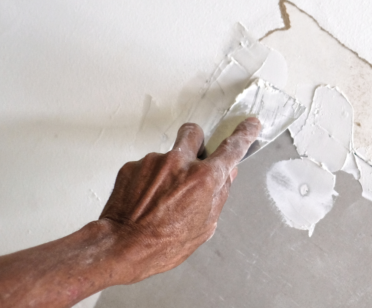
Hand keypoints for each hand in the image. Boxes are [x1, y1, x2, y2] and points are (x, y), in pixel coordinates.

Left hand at [98, 117, 260, 283]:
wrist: (120, 246)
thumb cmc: (162, 244)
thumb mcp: (204, 226)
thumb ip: (219, 195)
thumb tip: (227, 176)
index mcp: (204, 179)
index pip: (232, 148)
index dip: (244, 135)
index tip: (250, 125)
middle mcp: (179, 163)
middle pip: (194, 132)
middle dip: (197, 142)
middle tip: (192, 162)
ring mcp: (153, 161)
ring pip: (168, 155)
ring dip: (169, 170)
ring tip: (161, 200)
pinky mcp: (133, 165)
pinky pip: (147, 167)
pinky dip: (149, 180)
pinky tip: (145, 201)